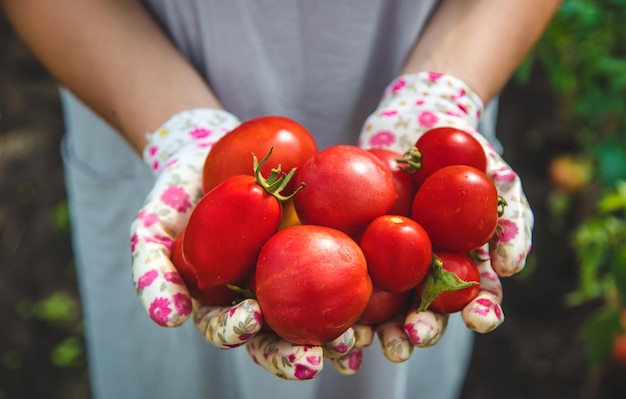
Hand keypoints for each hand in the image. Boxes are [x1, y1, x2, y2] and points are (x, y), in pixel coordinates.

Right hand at [130, 109, 358, 379]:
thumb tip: (169, 319)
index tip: (250, 319)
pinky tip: (377, 300)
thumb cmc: (176, 197)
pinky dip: (360, 293)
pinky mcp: (321, 251)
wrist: (212, 155)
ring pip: (316, 319)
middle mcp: (259, 299)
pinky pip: (342, 274)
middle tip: (311, 361)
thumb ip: (152, 274)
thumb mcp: (150, 230)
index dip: (238, 331)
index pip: (229, 329)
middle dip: (293, 354)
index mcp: (222, 305)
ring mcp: (292, 279)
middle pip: (278, 337)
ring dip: (335, 339)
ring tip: (352, 344)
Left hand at [358, 72, 533, 358]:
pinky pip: (349, 276)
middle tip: (411, 338)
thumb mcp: (498, 177)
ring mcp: (391, 263)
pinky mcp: (358, 248)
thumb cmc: (467, 152)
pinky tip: (333, 317)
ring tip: (364, 343)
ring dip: (377, 331)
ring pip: (385, 308)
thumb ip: (511, 218)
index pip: (478, 298)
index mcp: (464, 265)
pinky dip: (342, 302)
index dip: (481, 313)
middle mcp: (428, 273)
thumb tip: (507, 268)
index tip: (478, 319)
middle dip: (420, 332)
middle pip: (427, 313)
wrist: (416, 122)